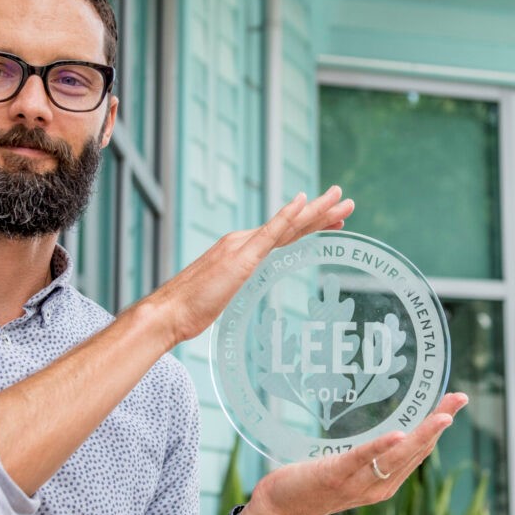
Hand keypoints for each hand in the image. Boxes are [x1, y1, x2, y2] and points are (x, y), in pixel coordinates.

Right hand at [143, 186, 353, 345]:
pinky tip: (303, 203)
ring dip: (316, 211)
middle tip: (347, 202)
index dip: (309, 226)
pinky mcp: (240, 257)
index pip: (283, 235)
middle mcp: (242, 241)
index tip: (333, 221)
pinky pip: (270, 233)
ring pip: (287, 225)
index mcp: (240, 250)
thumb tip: (244, 294)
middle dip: (321, 212)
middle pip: (291, 225)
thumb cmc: (190, 310)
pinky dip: (287, 216)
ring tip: (340, 201)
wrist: (168, 313)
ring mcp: (241, 246)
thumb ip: (234, 289)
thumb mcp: (221, 298)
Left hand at [237, 392, 469, 514]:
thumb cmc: (310, 483)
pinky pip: (362, 460)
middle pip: (416, 452)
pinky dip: (382, 448)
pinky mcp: (335, 476)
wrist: (277, 509)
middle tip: (460, 397)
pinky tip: (399, 434)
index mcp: (384, 483)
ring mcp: (358, 484)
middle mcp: (378, 487)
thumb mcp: (347, 469)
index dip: (438, 426)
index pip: (419, 451)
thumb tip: (384, 430)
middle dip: (439, 424)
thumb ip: (366, 457)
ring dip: (422, 434)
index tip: (456, 401)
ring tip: (444, 415)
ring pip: (397, 457)